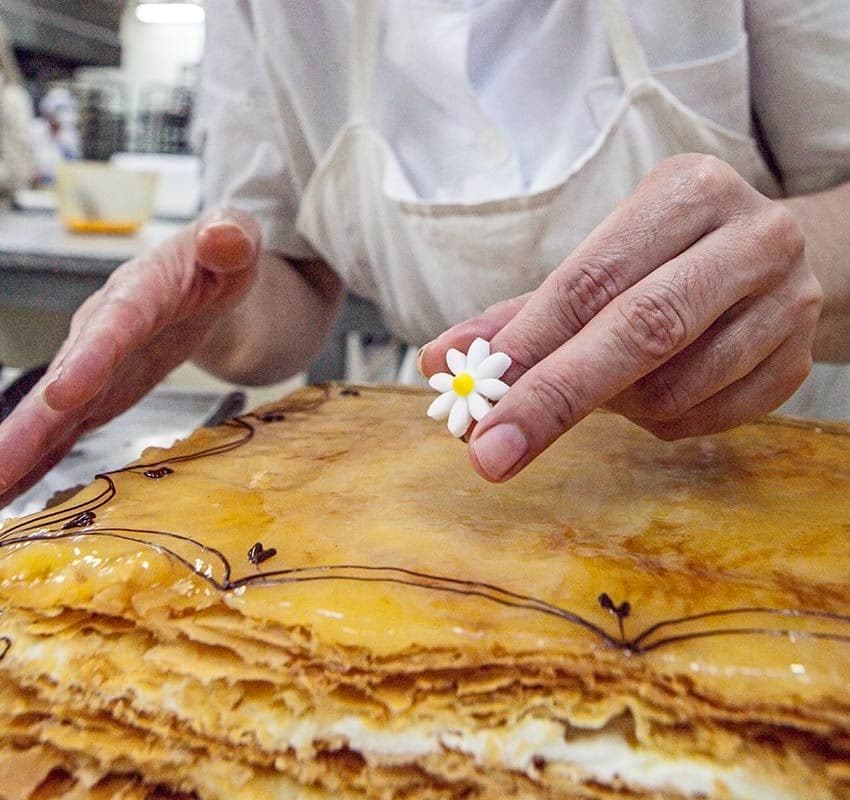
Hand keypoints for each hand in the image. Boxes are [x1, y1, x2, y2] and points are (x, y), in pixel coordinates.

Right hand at [0, 209, 260, 506]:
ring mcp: (98, 364)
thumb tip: (225, 238)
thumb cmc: (220, 256)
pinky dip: (40, 458)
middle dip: (29, 426)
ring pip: (56, 413)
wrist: (205, 276)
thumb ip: (233, 238)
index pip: (115, 325)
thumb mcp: (237, 241)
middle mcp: (104, 329)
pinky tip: (10, 489)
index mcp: (141, 291)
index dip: (89, 358)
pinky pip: (69, 428)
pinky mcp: (102, 391)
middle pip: (64, 380)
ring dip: (21, 452)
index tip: (63, 394)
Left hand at [420, 154, 822, 481]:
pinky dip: (658, 422)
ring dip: (616, 406)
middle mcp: (753, 238)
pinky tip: (654, 391)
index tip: (472, 402)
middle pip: (643, 330)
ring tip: (608, 381)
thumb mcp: (596, 267)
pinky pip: (704, 419)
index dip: (528, 346)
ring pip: (673, 389)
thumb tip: (440, 360)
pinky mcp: (798, 360)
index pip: (592, 280)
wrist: (769, 264)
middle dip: (554, 399)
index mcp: (689, 192)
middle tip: (490, 454)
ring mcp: (788, 302)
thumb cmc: (660, 263)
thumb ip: (520, 316)